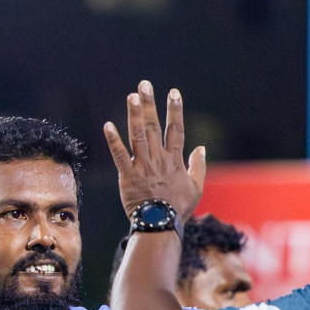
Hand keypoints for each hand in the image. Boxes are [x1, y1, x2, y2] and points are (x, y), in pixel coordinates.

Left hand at [103, 81, 206, 221]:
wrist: (161, 225)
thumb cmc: (179, 209)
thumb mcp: (196, 188)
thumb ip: (198, 166)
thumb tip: (201, 148)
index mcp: (175, 160)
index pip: (176, 129)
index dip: (175, 109)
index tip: (173, 92)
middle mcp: (159, 158)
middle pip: (154, 126)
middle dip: (149, 104)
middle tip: (144, 85)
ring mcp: (143, 166)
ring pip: (138, 135)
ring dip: (134, 115)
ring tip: (131, 96)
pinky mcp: (128, 175)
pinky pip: (119, 155)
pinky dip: (113, 141)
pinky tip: (107, 125)